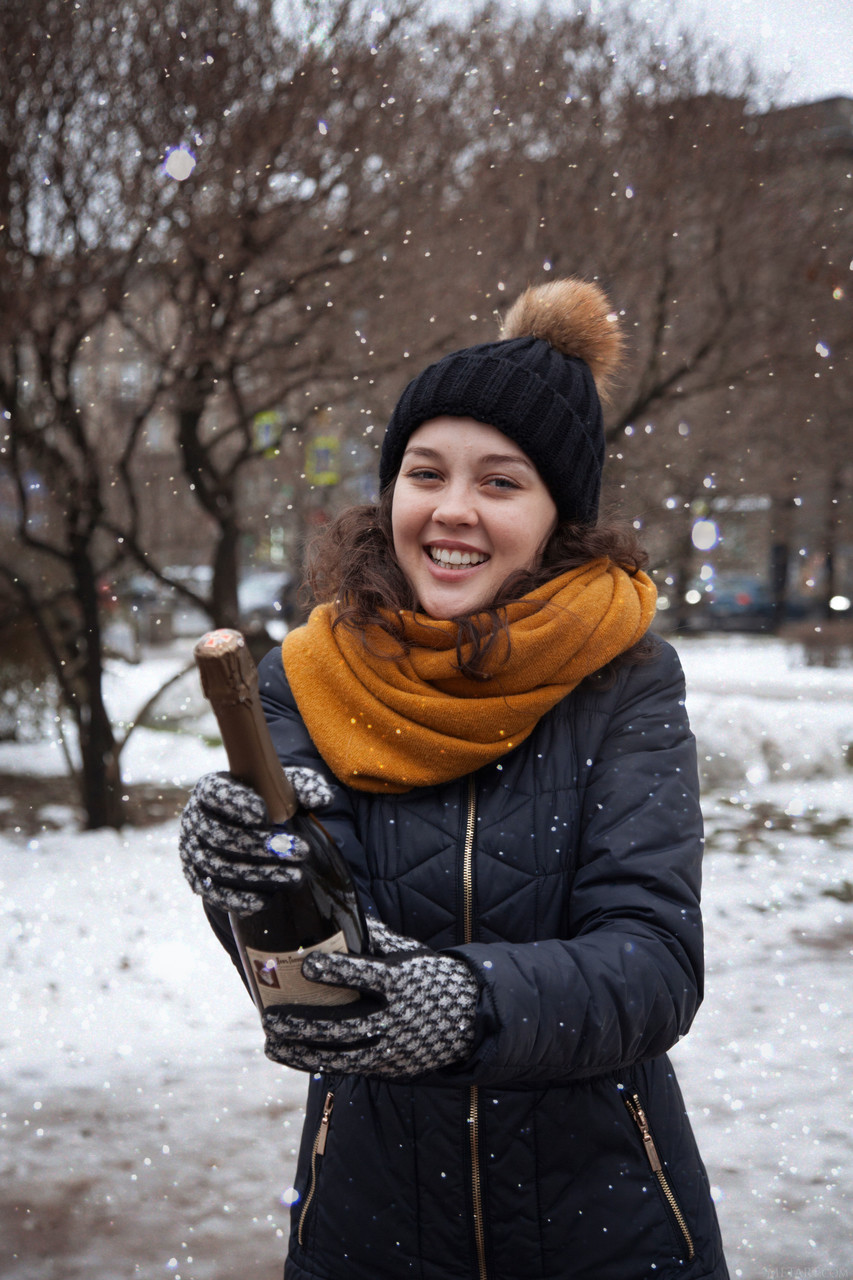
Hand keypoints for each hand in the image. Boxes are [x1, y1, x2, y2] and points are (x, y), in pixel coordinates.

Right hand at [179, 768, 330, 913]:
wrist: (251, 833)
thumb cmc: (270, 802)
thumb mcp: (287, 789)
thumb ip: (305, 787)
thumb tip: (323, 800)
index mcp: (212, 788)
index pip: (215, 793)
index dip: (235, 804)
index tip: (263, 815)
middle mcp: (195, 819)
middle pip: (221, 835)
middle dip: (262, 845)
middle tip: (301, 851)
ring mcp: (193, 851)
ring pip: (219, 865)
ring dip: (259, 873)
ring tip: (297, 876)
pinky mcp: (198, 879)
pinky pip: (212, 893)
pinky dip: (237, 898)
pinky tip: (265, 900)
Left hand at [262, 924, 478, 1078]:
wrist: (470, 1018)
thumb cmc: (427, 976)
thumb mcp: (408, 951)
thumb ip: (374, 937)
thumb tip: (337, 912)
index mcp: (401, 979)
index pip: (365, 975)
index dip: (336, 970)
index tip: (306, 964)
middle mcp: (396, 1016)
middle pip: (345, 1025)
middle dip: (304, 1024)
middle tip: (270, 1017)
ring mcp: (393, 1046)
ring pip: (341, 1056)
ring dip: (302, 1052)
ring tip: (271, 1043)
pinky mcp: (389, 1067)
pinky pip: (349, 1067)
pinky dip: (317, 1062)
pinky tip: (291, 1055)